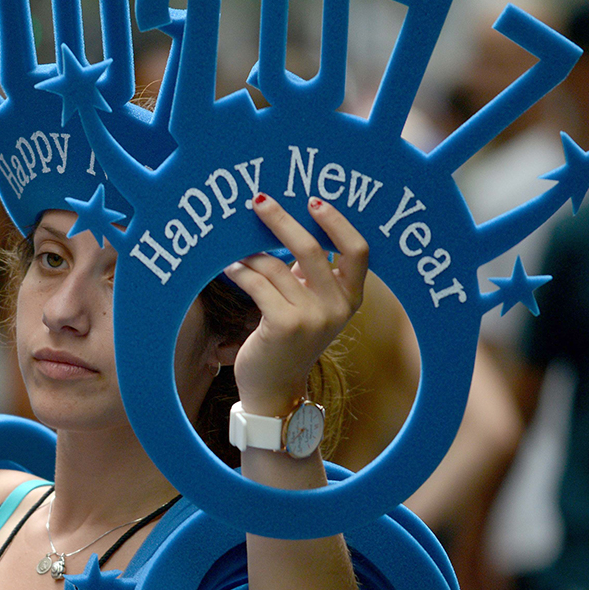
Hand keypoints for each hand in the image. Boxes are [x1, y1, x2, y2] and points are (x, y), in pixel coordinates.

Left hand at [222, 195, 368, 416]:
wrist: (276, 388)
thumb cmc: (290, 341)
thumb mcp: (313, 305)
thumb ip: (312, 272)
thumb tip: (287, 222)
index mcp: (351, 298)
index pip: (358, 250)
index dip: (337, 222)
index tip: (314, 201)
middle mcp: (337, 307)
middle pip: (312, 248)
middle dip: (281, 220)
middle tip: (259, 201)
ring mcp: (312, 317)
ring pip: (276, 267)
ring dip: (250, 254)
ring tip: (234, 252)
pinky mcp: (284, 325)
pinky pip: (258, 283)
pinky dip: (240, 272)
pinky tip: (230, 268)